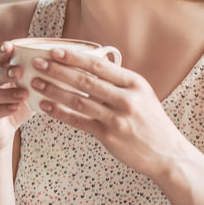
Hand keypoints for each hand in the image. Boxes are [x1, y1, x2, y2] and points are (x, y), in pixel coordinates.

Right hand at [0, 41, 32, 150]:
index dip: (1, 52)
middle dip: (5, 72)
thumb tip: (63, 63)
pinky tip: (15, 107)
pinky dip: (3, 109)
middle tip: (20, 71)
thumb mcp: (27, 89)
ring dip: (7, 93)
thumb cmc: (15, 106)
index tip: (10, 46)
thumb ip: (37, 77)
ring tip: (24, 93)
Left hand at [29, 47, 192, 178]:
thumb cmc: (151, 122)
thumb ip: (118, 82)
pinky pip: (78, 121)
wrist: (168, 154)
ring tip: (35, 82)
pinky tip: (45, 106)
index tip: (54, 50)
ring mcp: (117, 118)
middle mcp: (126, 98)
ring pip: (78, 100)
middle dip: (57, 70)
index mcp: (134, 83)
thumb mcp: (142, 95)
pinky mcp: (109, 136)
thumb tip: (90, 65)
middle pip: (85, 81)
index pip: (99, 66)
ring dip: (53, 90)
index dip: (74, 57)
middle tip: (37, 63)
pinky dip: (59, 112)